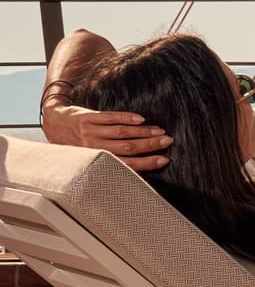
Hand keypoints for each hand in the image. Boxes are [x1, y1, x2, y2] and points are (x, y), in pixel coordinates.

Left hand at [41, 101, 172, 171]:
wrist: (53, 123)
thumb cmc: (73, 143)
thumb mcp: (87, 159)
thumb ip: (107, 163)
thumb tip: (136, 169)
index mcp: (96, 161)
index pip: (127, 164)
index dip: (147, 162)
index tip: (164, 160)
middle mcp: (94, 147)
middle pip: (127, 147)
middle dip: (150, 145)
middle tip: (168, 141)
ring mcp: (90, 131)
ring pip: (121, 133)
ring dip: (142, 132)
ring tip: (159, 131)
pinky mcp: (87, 117)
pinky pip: (109, 117)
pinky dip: (126, 118)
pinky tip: (140, 119)